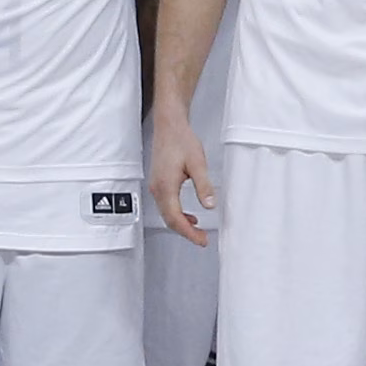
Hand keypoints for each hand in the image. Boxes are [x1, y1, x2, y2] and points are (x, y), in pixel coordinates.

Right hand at [149, 113, 215, 247]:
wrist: (169, 125)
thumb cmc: (181, 140)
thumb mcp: (198, 163)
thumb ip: (204, 186)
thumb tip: (210, 205)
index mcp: (166, 186)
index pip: (175, 218)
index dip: (188, 233)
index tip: (201, 240)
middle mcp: (157, 189)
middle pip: (169, 220)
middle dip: (185, 233)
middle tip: (202, 239)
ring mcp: (156, 186)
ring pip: (166, 214)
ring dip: (181, 225)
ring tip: (198, 231)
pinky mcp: (158, 183)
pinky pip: (165, 206)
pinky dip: (177, 215)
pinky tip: (189, 216)